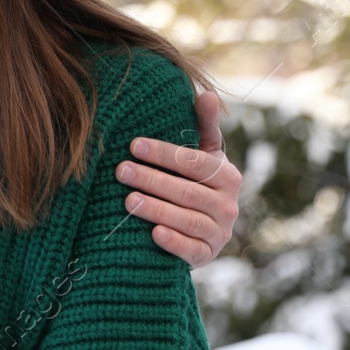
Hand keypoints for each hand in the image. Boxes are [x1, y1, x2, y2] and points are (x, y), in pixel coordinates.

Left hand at [115, 89, 241, 266]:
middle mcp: (229, 205)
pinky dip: (174, 243)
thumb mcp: (203, 155)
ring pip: (189, 220)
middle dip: (152, 180)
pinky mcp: (208, 256)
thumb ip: (203, 127)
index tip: (133, 144)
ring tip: (128, 200)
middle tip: (120, 170)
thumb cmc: (196, 181)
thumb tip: (207, 94)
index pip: (195, 163)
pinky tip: (153, 234)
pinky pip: (192, 251)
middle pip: (188, 191)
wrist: (201, 229)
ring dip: (158, 210)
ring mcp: (220, 233)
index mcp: (228, 176)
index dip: (165, 153)